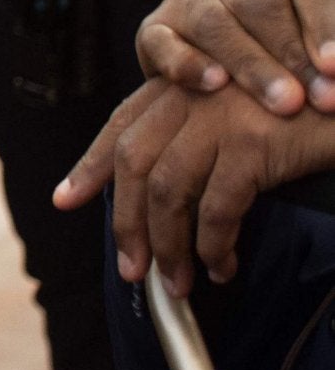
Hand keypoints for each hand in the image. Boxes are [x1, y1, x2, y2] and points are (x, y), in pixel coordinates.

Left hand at [55, 80, 334, 294]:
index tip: (64, 199)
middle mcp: (191, 95)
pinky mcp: (252, 142)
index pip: (121, 127)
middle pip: (134, 164)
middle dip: (127, 223)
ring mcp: (219, 116)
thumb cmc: (304, 113)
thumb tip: (163, 204)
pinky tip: (222, 266)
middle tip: (131, 269)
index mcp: (182, 86)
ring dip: (168, 246)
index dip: (90, 165)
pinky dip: (214, 245)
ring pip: (168, 191)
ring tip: (177, 283)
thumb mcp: (241, 114)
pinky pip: (217, 207)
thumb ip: (199, 138)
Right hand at [136, 0, 334, 115]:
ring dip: (252, 64)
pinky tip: (216, 86)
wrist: (219, 83)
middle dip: (292, 53)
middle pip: (259, 3)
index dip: (327, 26)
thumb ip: (327, 60)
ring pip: (213, 21)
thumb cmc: (283, 67)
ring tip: (285, 103)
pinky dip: (188, 64)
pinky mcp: (153, 30)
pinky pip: (163, 42)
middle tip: (320, 98)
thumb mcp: (312, 51)